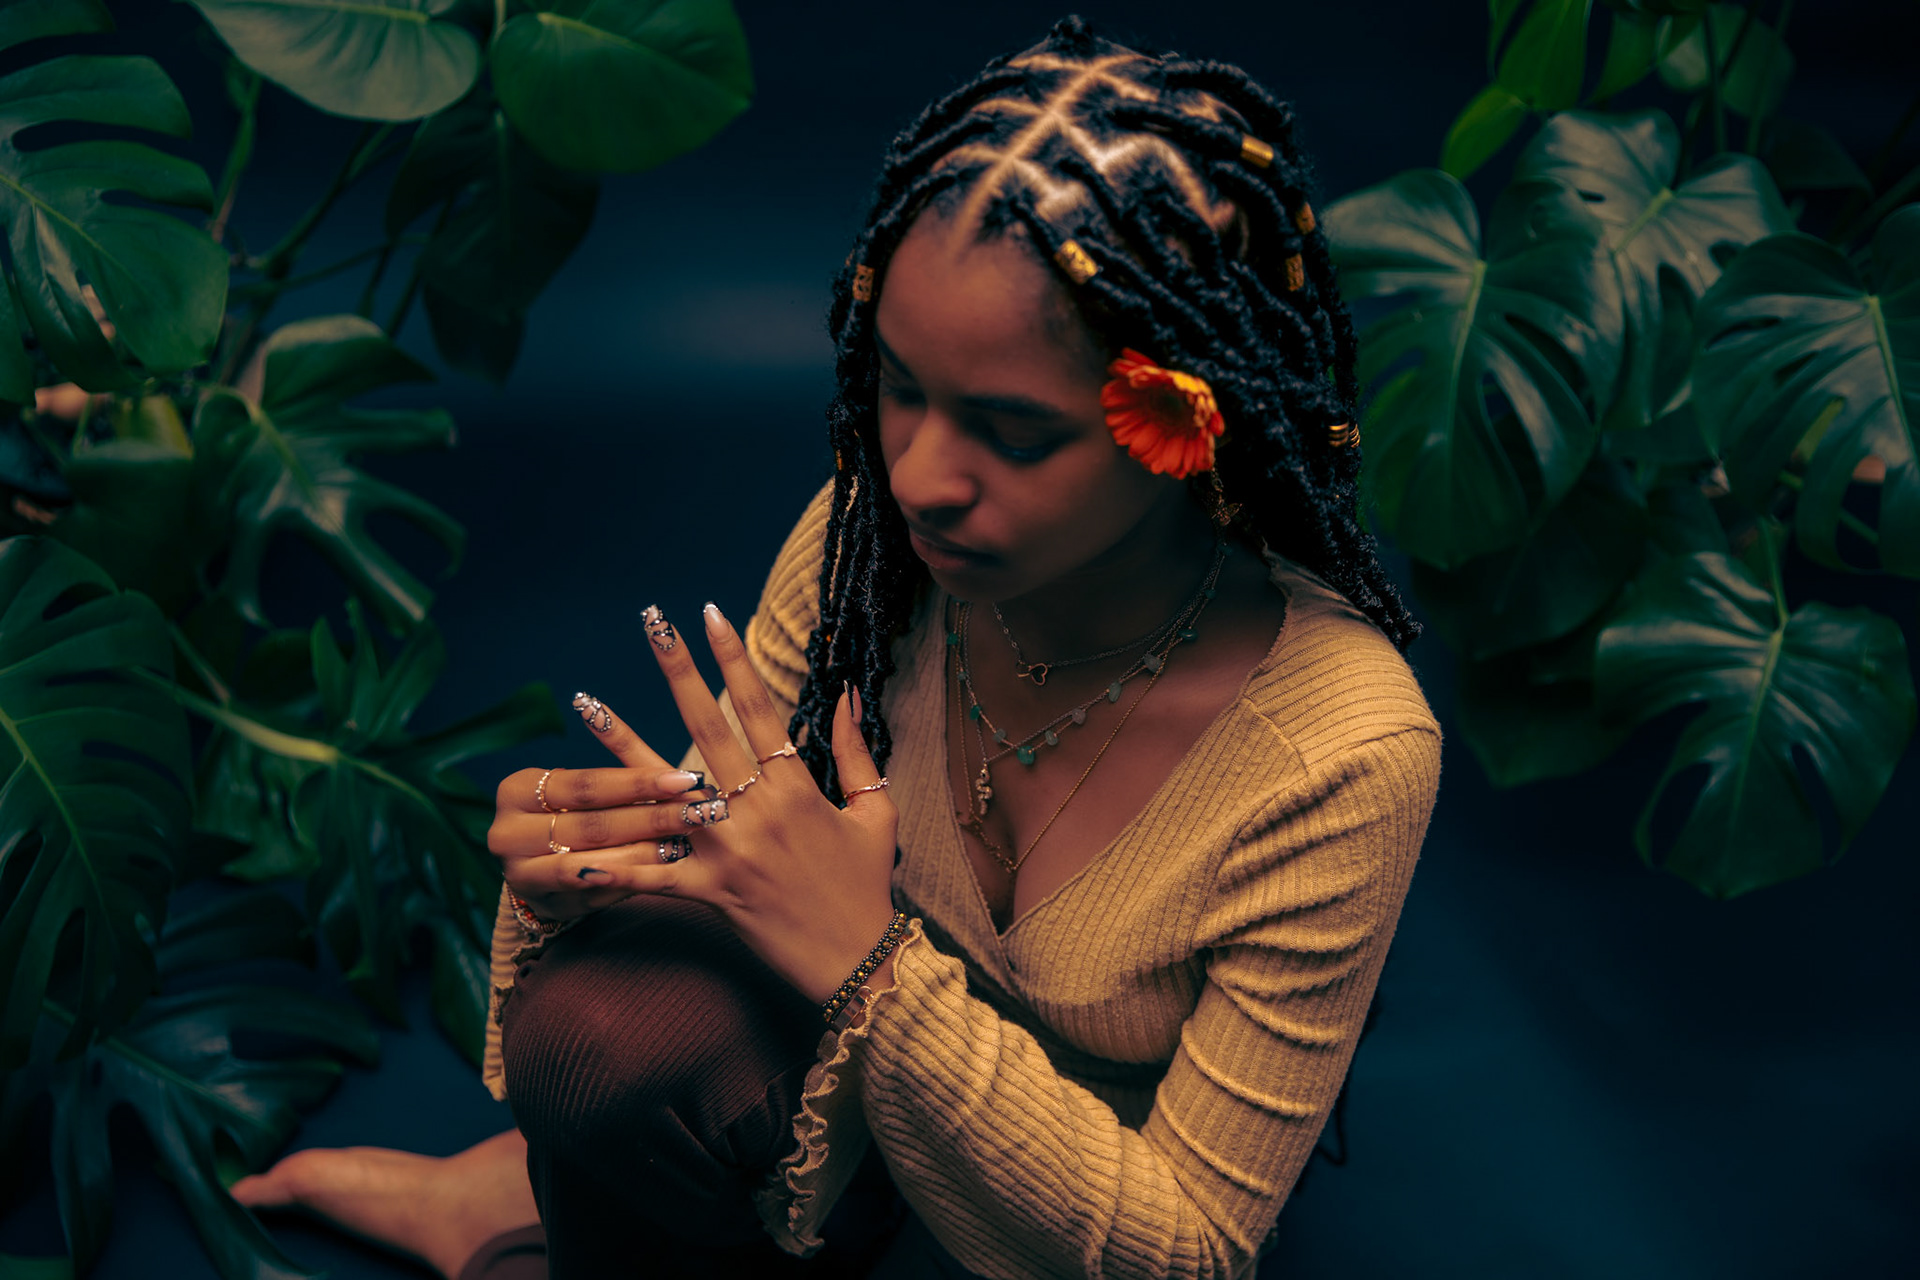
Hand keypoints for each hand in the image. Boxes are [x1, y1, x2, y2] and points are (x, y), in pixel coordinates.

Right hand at [487, 694, 711, 924]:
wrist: (540, 860)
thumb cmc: (570, 812)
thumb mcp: (580, 791)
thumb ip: (616, 785)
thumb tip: (683, 779)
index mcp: (515, 791)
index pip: (585, 785)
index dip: (637, 783)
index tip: (684, 778)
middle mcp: (506, 834)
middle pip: (591, 826)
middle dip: (650, 819)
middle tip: (698, 813)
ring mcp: (519, 875)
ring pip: (589, 865)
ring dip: (642, 854)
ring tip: (685, 843)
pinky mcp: (542, 906)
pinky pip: (593, 896)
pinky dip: (629, 882)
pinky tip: (664, 872)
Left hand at [612, 600, 899, 1005]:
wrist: (860, 965)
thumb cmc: (868, 887)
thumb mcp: (877, 812)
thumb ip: (857, 752)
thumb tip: (850, 694)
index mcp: (798, 788)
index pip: (761, 707)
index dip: (734, 658)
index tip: (711, 615)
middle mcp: (758, 812)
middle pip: (708, 728)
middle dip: (679, 671)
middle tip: (653, 623)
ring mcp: (729, 853)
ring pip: (664, 791)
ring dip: (620, 744)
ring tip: (585, 702)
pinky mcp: (709, 893)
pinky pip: (653, 876)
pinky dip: (613, 865)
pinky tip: (570, 844)